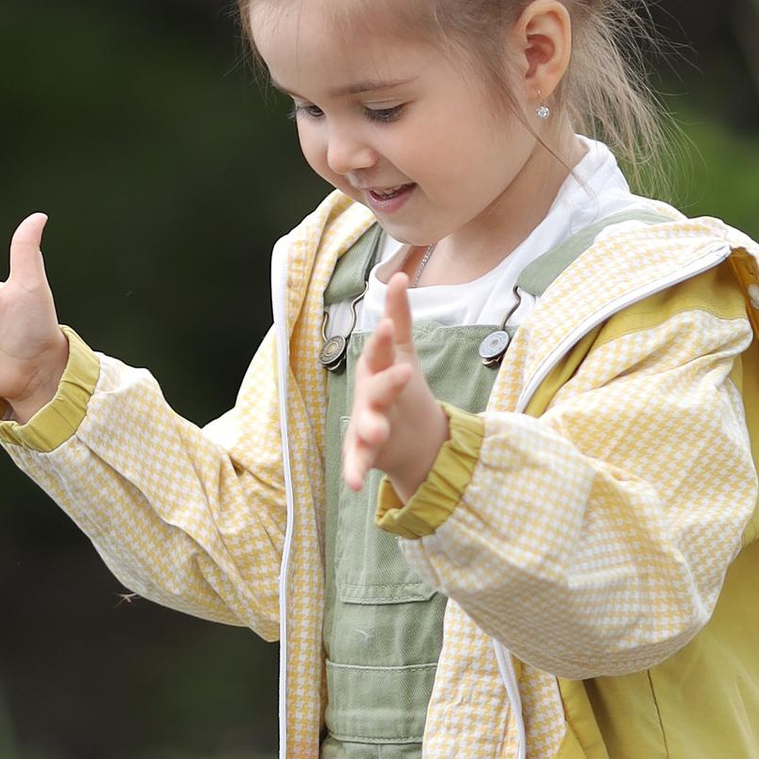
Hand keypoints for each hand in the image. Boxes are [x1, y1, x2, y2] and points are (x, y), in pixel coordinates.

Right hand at [342, 264, 447, 504]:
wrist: (401, 432)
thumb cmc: (395, 384)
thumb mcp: (401, 351)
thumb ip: (399, 316)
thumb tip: (401, 273)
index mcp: (377, 369)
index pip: (381, 353)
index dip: (385, 341)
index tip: (391, 326)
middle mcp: (369, 396)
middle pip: (377, 388)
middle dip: (387, 383)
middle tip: (404, 374)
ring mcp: (366, 424)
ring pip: (367, 426)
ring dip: (371, 428)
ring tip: (378, 432)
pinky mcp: (366, 453)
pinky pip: (358, 463)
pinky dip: (355, 472)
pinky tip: (354, 485)